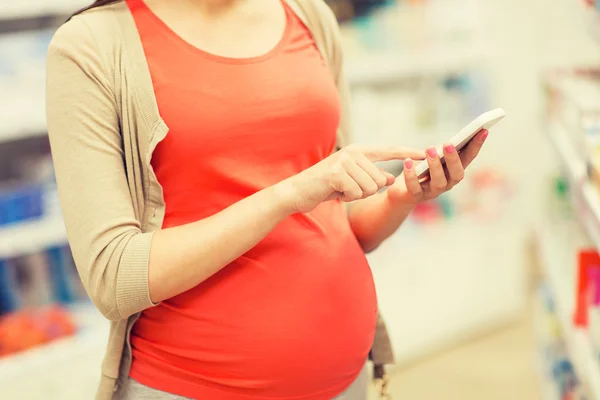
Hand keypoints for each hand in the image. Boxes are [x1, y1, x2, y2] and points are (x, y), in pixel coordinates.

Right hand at [278, 144, 424, 212]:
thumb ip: (371, 177)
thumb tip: (391, 179)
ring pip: (370, 188)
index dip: (407, 152)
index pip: (388, 151)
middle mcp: (353, 152)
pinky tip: (334, 193)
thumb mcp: (352, 181)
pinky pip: (356, 193)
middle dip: (366, 191)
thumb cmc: (326, 186)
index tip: (424, 152)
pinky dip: (346, 198)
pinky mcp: (337, 173)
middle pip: (380, 180)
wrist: (297, 191)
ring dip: (356, 195)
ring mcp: (344, 161)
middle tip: (347, 189)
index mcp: (358, 151)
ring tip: (340, 190)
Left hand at [387, 129, 487, 205]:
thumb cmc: (420, 170)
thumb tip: (451, 142)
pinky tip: (408, 162)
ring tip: (429, 149)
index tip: (483, 130)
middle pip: (456, 174)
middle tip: (449, 144)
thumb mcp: (433, 158)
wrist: (401, 192)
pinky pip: (415, 187)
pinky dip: (411, 174)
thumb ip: (442, 151)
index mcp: (454, 171)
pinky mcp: (416, 196)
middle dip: (454, 158)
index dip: (476, 146)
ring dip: (435, 165)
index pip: (468, 158)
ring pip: (439, 182)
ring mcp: (432, 192)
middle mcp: (447, 183)